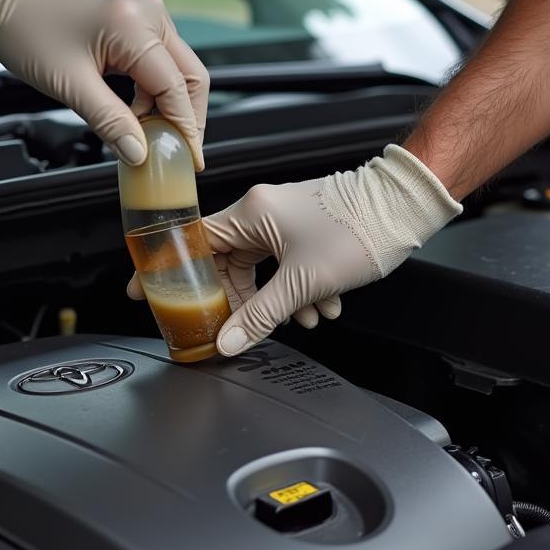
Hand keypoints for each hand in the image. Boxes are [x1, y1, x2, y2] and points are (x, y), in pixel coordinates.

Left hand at [0, 0, 208, 168]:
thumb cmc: (25, 29)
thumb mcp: (70, 85)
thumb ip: (110, 122)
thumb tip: (139, 153)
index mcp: (135, 25)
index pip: (176, 87)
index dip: (185, 128)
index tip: (189, 158)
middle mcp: (149, 12)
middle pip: (190, 75)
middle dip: (186, 117)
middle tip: (176, 150)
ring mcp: (145, 12)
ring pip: (176, 69)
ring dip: (167, 105)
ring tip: (145, 134)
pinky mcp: (136, 18)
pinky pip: (159, 59)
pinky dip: (153, 89)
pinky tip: (135, 111)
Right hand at [127, 145, 461, 355]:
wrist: (404, 207)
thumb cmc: (359, 228)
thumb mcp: (302, 283)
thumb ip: (261, 317)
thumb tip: (229, 341)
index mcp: (250, 214)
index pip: (192, 242)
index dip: (167, 269)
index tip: (144, 289)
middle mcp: (262, 211)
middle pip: (228, 263)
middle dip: (242, 300)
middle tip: (238, 326)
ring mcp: (284, 218)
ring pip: (263, 268)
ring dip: (280, 299)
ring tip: (303, 317)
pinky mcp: (305, 227)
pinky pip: (286, 263)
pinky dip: (300, 289)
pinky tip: (322, 306)